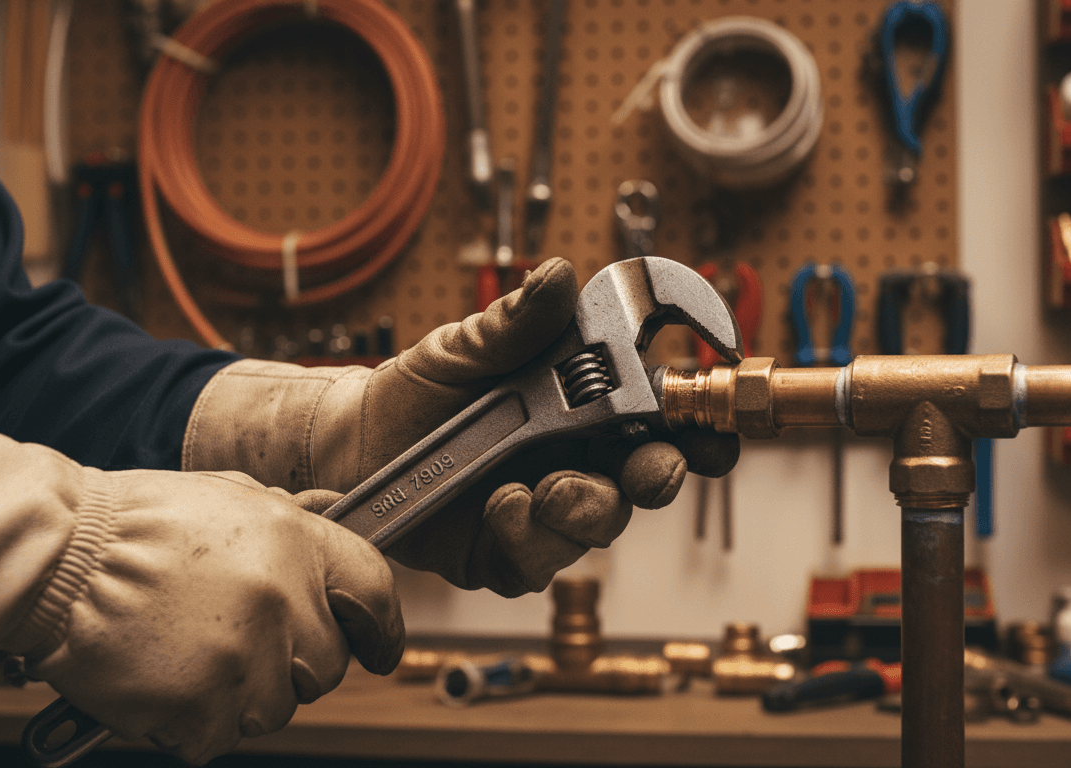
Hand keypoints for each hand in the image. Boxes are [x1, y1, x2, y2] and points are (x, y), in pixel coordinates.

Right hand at [29, 471, 403, 762]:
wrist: (56, 558)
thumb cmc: (132, 524)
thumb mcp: (228, 497)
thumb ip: (289, 519)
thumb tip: (332, 518)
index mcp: (297, 542)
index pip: (376, 593)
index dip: (382, 628)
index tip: (379, 648)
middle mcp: (283, 600)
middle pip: (328, 667)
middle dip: (294, 665)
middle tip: (242, 647)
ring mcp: (245, 657)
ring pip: (275, 709)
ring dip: (240, 697)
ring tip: (189, 657)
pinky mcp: (203, 705)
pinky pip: (220, 737)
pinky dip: (192, 723)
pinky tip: (163, 683)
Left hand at [349, 258, 738, 594]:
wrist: (353, 443)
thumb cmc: (420, 390)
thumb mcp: (464, 347)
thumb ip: (514, 322)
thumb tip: (558, 275)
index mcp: (585, 407)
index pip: (662, 419)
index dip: (699, 427)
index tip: (716, 429)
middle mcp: (577, 460)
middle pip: (647, 480)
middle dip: (660, 477)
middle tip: (653, 471)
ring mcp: (546, 511)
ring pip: (599, 526)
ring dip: (586, 508)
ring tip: (546, 488)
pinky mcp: (508, 555)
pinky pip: (538, 562)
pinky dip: (527, 536)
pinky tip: (501, 507)